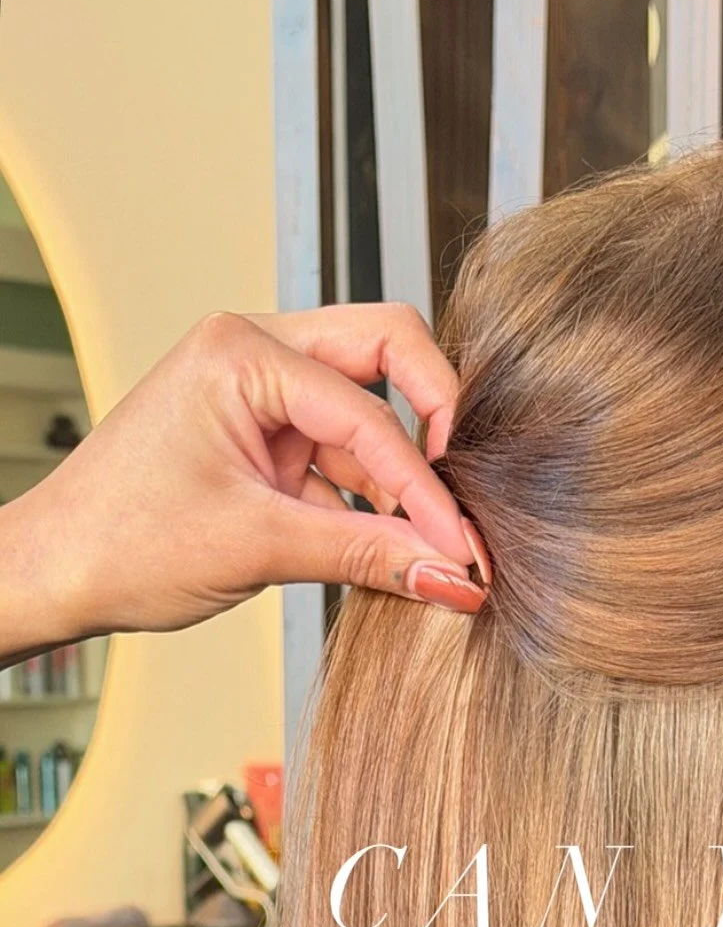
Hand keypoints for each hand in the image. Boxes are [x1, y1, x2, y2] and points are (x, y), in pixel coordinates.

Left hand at [0, 302, 490, 659]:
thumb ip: (366, 555)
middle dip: (435, 422)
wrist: (54, 572)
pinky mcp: (262, 435)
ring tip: (431, 542)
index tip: (460, 549)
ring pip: (369, 405)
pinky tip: (392, 545)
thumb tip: (453, 575)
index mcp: (242, 353)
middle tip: (463, 495)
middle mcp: (255, 351)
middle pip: (387, 353)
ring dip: (400, 471)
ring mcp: (259, 390)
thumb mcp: (258, 549)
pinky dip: (369, 496)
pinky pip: (340, 450)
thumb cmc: (122, 542)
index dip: (424, 485)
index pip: (370, 410)